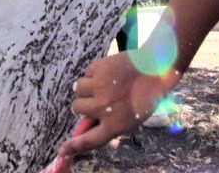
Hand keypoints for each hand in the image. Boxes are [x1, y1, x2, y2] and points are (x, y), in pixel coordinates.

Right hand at [57, 52, 180, 158]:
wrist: (156, 67)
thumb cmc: (146, 94)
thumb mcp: (132, 117)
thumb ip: (110, 123)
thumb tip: (88, 123)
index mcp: (115, 124)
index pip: (89, 141)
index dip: (73, 147)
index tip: (62, 151)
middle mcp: (104, 108)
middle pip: (77, 108)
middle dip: (84, 102)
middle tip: (98, 97)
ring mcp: (99, 87)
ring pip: (78, 89)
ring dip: (87, 86)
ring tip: (104, 82)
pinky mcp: (99, 69)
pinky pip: (86, 73)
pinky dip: (94, 72)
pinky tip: (110, 72)